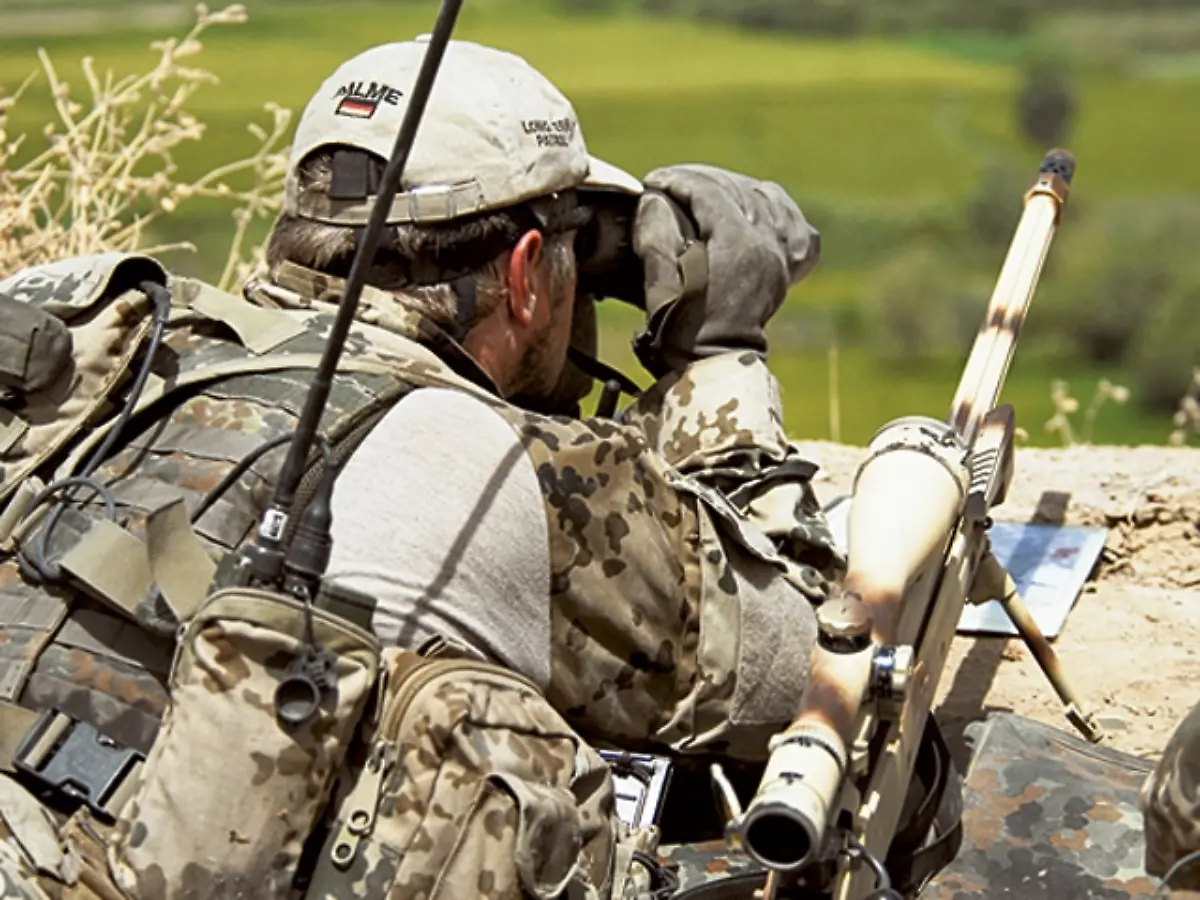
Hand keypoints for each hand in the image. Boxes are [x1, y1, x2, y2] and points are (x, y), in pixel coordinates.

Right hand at [631, 164, 818, 375]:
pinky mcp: (786, 271)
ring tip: (707, 192)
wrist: (713, 366)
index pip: (708, 192)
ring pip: (768, 201)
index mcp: (737, 244)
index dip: (677, 181)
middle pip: (738, 191)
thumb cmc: (681, 330)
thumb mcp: (659, 281)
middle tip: (673, 182)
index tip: (653, 181)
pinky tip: (759, 208)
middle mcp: (768, 245)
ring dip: (735, 190)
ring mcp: (783, 258)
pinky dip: (777, 211)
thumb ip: (655, 233)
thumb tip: (654, 198)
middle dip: (701, 181)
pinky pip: (795, 227)